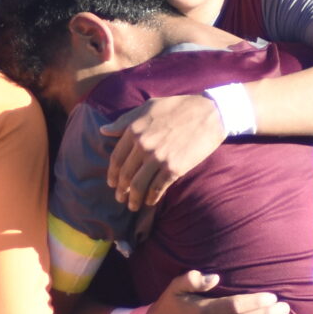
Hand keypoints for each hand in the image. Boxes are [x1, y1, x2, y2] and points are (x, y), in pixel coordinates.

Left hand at [104, 95, 224, 209]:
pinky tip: (150, 202)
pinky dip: (151, 199)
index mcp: (134, 129)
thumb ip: (125, 121)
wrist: (209, 114)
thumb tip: (103, 130)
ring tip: (132, 206)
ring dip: (133, 199)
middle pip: (125, 174)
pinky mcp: (174, 168)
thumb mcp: (148, 107)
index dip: (112, 174)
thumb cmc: (178, 107)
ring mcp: (158, 158)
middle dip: (121, 190)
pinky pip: (157, 188)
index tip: (112, 183)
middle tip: (120, 198)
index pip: (116, 158)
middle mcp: (143, 145)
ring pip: (138, 185)